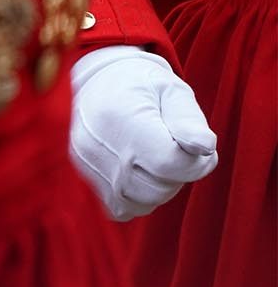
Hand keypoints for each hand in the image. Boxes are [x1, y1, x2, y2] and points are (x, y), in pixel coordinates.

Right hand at [69, 46, 216, 220]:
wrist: (99, 79)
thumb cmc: (144, 85)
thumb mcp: (173, 91)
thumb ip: (190, 121)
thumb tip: (204, 147)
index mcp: (122, 118)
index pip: (172, 165)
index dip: (198, 162)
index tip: (197, 144)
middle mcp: (99, 145)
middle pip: (159, 188)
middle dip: (179, 174)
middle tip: (177, 147)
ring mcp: (87, 162)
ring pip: (142, 201)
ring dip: (159, 187)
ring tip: (156, 157)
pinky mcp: (83, 174)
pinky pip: (120, 207)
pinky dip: (138, 197)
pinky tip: (140, 172)